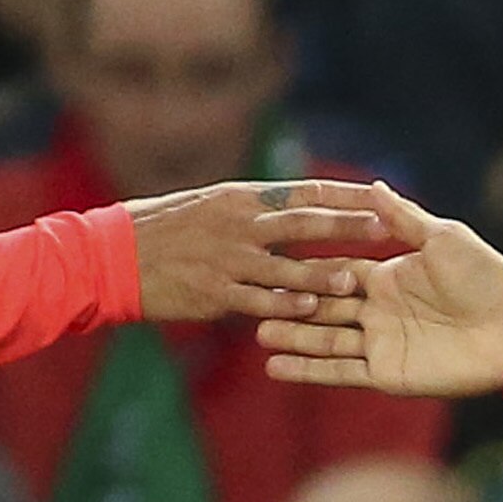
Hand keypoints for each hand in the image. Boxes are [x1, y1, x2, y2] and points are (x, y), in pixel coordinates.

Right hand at [129, 180, 386, 322]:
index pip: (306, 190)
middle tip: (388, 229)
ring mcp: (229, 260)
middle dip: (349, 225)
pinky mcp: (215, 293)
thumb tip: (292, 207)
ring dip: (324, 273)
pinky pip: (259, 301)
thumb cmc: (164, 228)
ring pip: (287, 267)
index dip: (347, 193)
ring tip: (357, 280)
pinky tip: (311, 311)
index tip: (383, 192)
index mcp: (243, 197)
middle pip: (306, 222)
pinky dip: (286, 305)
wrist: (113, 256)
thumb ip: (253, 210)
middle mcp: (240, 224)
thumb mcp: (210, 204)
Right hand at [259, 181, 502, 397]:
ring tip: (258, 333)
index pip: (336, 271)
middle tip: (252, 300)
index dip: (306, 268)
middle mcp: (378, 312)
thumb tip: (371, 185)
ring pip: (325, 340)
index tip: (270, 259)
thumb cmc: (483, 277)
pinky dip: (308, 371)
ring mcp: (380, 344)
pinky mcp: (386, 374)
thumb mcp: (442, 238)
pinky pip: (340, 372)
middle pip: (324, 307)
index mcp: (388, 278)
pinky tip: (276, 368)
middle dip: (289, 305)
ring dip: (292, 338)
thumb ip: (403, 218)